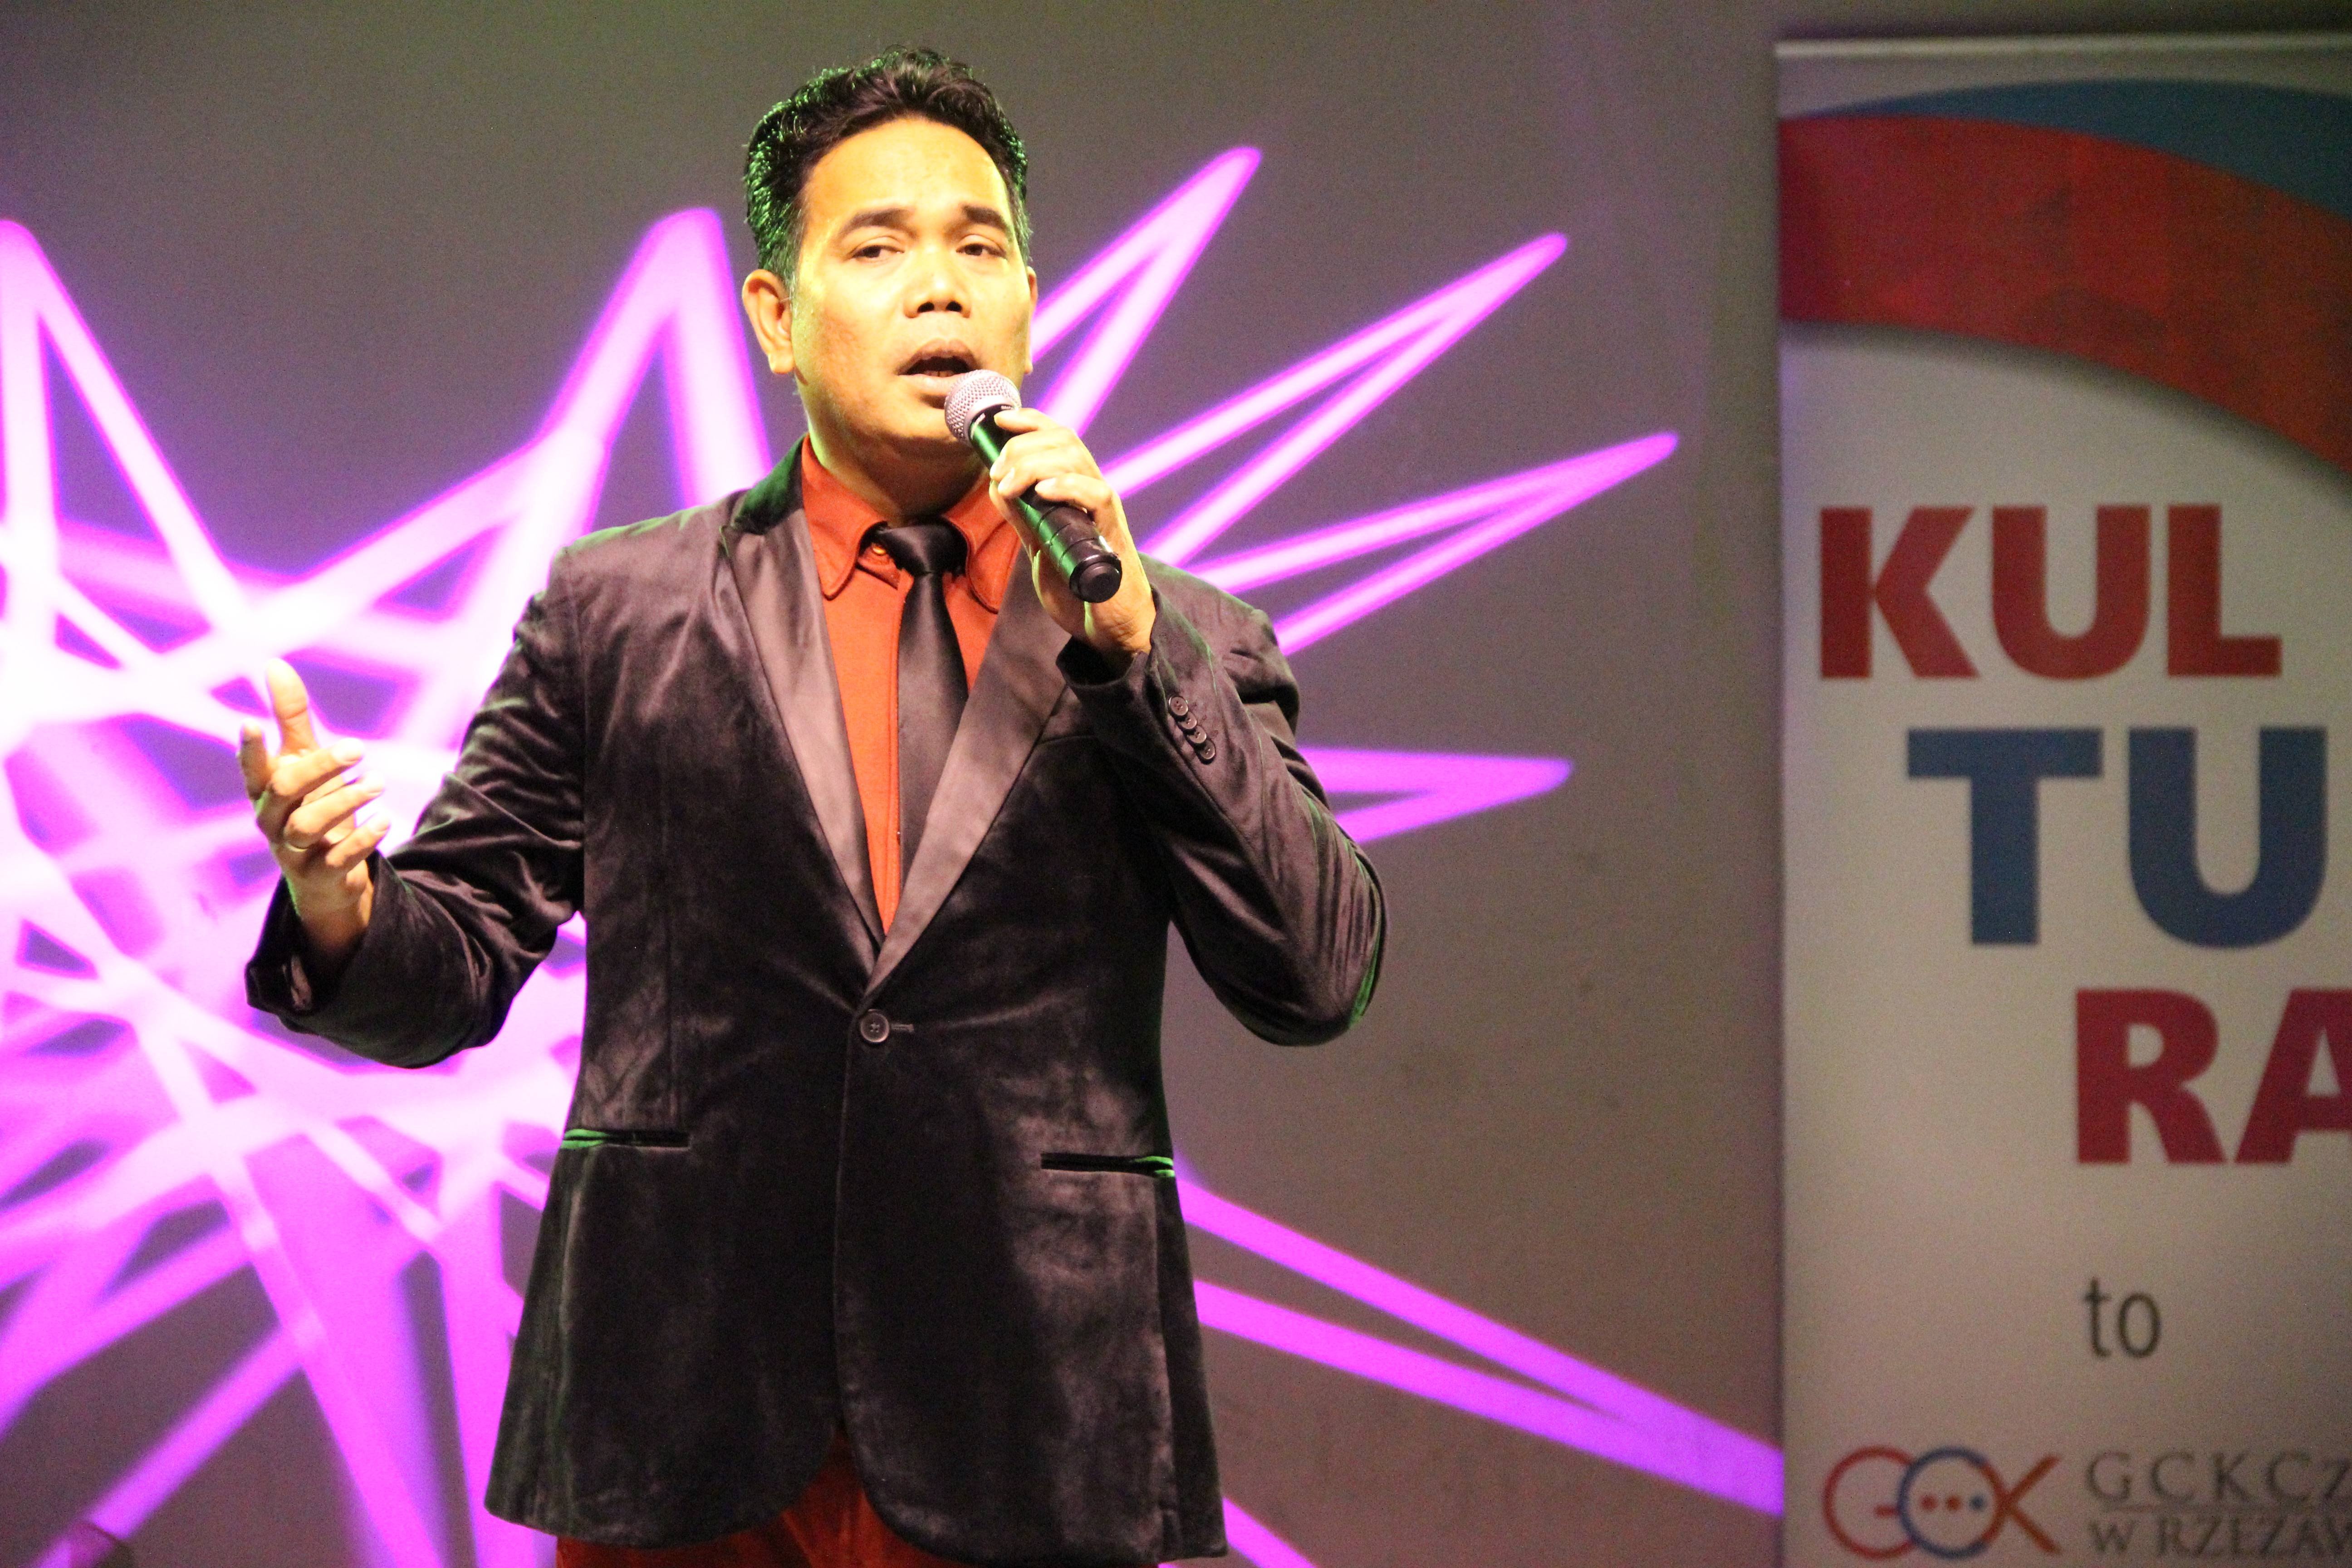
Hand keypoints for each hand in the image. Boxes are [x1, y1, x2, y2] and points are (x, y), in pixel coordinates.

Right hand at [236, 659, 383, 976]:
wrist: (325, 875)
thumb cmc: (310, 804)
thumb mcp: (303, 760)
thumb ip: (290, 717)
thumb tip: (274, 664)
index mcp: (264, 791)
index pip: (251, 769)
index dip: (249, 750)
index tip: (250, 723)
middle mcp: (272, 820)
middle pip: (285, 791)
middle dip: (321, 766)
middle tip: (359, 748)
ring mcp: (293, 851)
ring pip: (309, 825)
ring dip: (346, 800)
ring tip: (378, 782)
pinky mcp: (320, 875)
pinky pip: (338, 859)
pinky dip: (363, 839)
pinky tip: (386, 819)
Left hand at [982, 408, 1155, 666]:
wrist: (1109, 626)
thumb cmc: (1078, 587)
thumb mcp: (1040, 546)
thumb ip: (1023, 516)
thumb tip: (997, 483)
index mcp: (1077, 490)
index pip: (1059, 437)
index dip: (1031, 421)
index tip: (1000, 421)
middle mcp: (1093, 492)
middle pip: (1064, 440)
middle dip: (1022, 446)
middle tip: (998, 474)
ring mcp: (1104, 510)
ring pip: (1077, 458)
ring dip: (1034, 464)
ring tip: (1010, 486)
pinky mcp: (1113, 533)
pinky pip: (1098, 494)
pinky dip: (1067, 486)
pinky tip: (1042, 493)